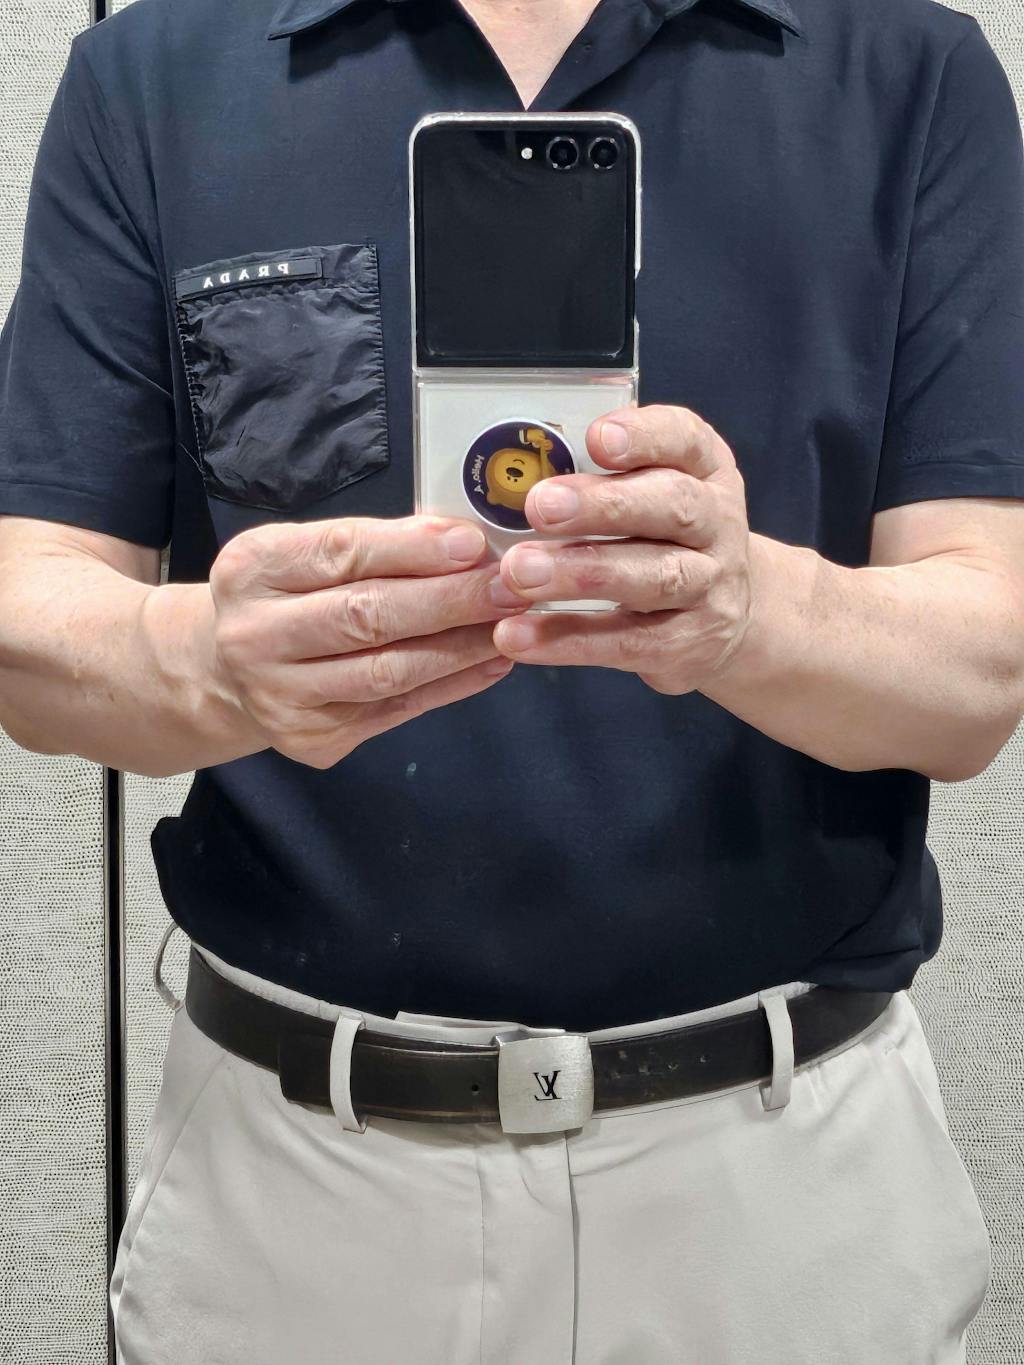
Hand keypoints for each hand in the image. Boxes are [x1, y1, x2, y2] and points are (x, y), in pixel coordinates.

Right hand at [206, 514, 527, 768]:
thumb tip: (466, 544)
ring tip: (513, 626)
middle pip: (367, 616)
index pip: (341, 553)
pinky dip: (452, 685)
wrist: (227, 671)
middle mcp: (255, 635)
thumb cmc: (287, 598)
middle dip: (450, 600)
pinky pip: (397, 709)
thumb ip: (375, 547)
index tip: (472, 544)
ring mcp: (281, 695)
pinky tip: (491, 663)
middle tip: (512, 587)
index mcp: (252, 570)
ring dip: (460, 648)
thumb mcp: (307, 554)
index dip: (412, 549)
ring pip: (388, 671)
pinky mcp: (312, 739)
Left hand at [492, 404, 753, 693]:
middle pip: (672, 507)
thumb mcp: (653, 494)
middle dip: (603, 505)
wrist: (728, 619)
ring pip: (654, 577)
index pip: (686, 439)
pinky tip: (518, 634)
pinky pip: (627, 642)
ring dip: (581, 574)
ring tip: (519, 573)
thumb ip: (602, 477)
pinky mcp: (688, 644)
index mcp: (707, 471)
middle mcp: (718, 524)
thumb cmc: (664, 539)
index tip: (596, 438)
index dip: (645, 437)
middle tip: (539, 506)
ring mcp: (711, 587)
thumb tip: (514, 472)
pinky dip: (568, 638)